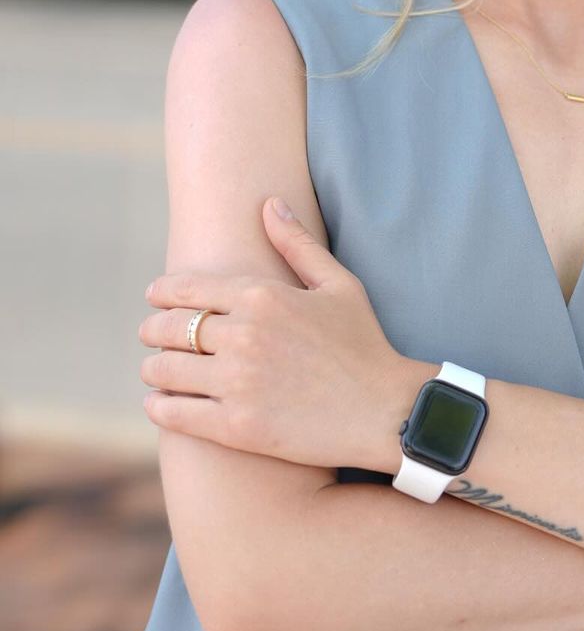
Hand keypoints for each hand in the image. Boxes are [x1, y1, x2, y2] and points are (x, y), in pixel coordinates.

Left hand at [139, 196, 414, 470]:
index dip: (163, 292)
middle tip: (152, 335)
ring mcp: (237, 382)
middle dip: (154, 329)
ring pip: (164, 370)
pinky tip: (161, 404)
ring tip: (156, 371)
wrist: (384, 411)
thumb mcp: (339, 284)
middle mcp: (243, 335)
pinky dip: (159, 406)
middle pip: (169, 328)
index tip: (155, 297)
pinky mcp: (235, 426)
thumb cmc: (365, 344)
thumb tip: (269, 204)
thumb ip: (298, 244)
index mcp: (263, 296)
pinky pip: (174, 413)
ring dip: (153, 369)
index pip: (188, 288)